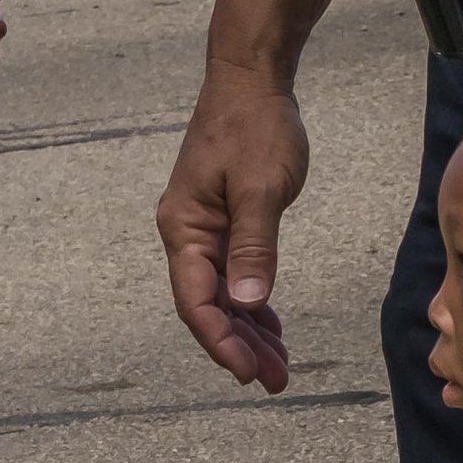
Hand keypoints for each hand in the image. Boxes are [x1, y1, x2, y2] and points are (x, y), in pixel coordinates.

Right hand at [157, 71, 308, 391]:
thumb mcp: (261, 188)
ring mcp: (204, 230)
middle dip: (239, 347)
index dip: (221, 342)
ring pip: (222, 296)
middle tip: (274, 381)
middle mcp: (186, 235)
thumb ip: (254, 245)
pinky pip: (233, 275)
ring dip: (248, 332)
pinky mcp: (223, 222)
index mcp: (185, 229)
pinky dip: (252, 304)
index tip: (248, 373)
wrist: (251, 82)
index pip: (196, 301)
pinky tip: (270, 329)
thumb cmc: (255, 127)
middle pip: (208, 306)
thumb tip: (246, 302)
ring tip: (277, 367)